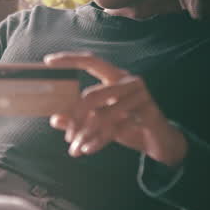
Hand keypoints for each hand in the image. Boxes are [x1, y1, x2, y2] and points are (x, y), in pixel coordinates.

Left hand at [43, 52, 187, 166]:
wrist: (161, 141)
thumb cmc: (129, 125)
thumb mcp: (101, 121)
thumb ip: (80, 118)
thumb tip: (54, 119)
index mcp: (115, 76)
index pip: (90, 61)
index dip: (69, 60)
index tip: (48, 62)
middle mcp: (128, 81)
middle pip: (92, 95)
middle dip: (75, 118)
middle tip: (67, 137)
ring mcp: (140, 95)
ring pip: (102, 115)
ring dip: (86, 135)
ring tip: (75, 150)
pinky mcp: (148, 112)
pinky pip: (117, 127)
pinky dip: (99, 141)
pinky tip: (89, 149)